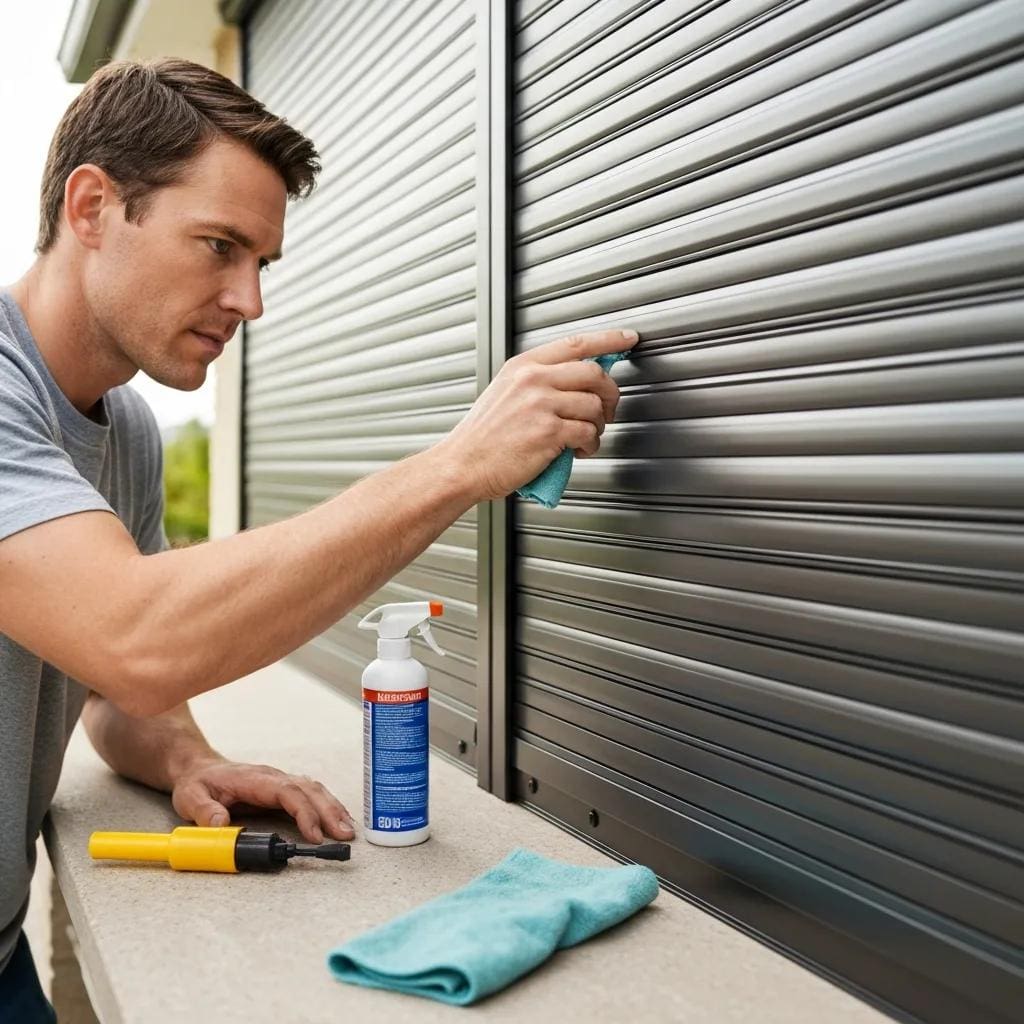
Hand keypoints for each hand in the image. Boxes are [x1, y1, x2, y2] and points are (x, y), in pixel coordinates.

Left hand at [170, 757, 355, 842]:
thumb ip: (204, 811)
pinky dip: (327, 806)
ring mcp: (280, 781)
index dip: (305, 812)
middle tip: (344, 834)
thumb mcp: (190, 798)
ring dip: (333, 808)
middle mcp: (273, 777)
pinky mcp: (282, 790)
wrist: (198, 768)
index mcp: (255, 779)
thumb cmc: (197, 783)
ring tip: (347, 829)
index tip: (315, 834)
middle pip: (309, 790)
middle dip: (329, 812)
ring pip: (314, 790)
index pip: (288, 792)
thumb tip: (222, 824)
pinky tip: (338, 818)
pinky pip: (311, 794)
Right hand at [438, 329, 637, 501]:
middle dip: (610, 394)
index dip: (608, 340)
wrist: (463, 464)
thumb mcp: (504, 392)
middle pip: (594, 374)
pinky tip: (579, 450)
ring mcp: (541, 405)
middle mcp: (533, 380)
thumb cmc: (483, 437)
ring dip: (599, 426)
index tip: (627, 338)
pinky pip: (588, 433)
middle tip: (608, 409)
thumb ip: (537, 381)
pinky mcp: (549, 432)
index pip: (576, 344)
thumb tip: (577, 380)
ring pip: (595, 407)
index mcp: (523, 367)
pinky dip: (591, 445)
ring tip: (585, 436)